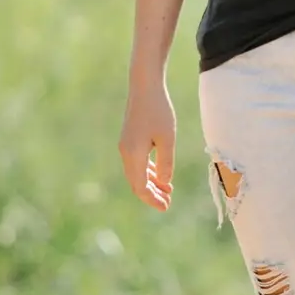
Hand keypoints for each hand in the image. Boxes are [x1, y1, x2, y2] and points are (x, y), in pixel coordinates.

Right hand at [118, 83, 175, 209]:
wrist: (144, 87)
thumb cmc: (159, 110)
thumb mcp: (167, 138)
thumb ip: (166, 162)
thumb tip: (165, 182)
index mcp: (133, 154)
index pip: (141, 186)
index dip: (152, 199)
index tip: (166, 207)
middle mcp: (126, 153)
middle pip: (136, 183)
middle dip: (151, 195)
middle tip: (167, 203)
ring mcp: (126, 146)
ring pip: (136, 173)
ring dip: (151, 184)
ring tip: (167, 191)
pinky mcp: (129, 139)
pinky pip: (137, 163)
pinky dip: (148, 172)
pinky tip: (160, 176)